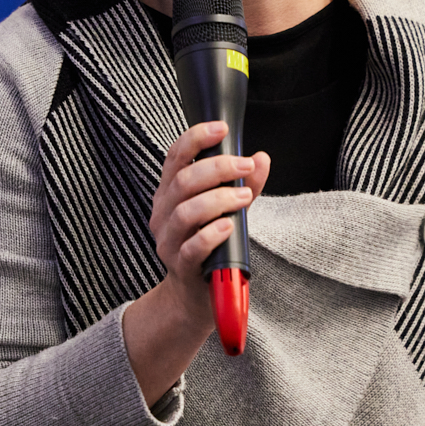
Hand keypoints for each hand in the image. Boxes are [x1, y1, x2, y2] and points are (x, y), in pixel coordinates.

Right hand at [120, 122, 270, 403]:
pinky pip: (191, 247)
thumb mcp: (229, 210)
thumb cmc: (212, 247)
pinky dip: (211, 234)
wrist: (196, 297)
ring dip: (219, 199)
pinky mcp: (179, 266)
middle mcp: (163, 213)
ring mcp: (168, 240)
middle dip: (217, 168)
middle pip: (182, 180)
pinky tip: (228, 227)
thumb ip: (245, 184)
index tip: (221, 128)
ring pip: (186, 211)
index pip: (175, 156)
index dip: (195, 138)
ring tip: (244, 199)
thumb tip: (262, 158)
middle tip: (245, 166)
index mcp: (170, 193)